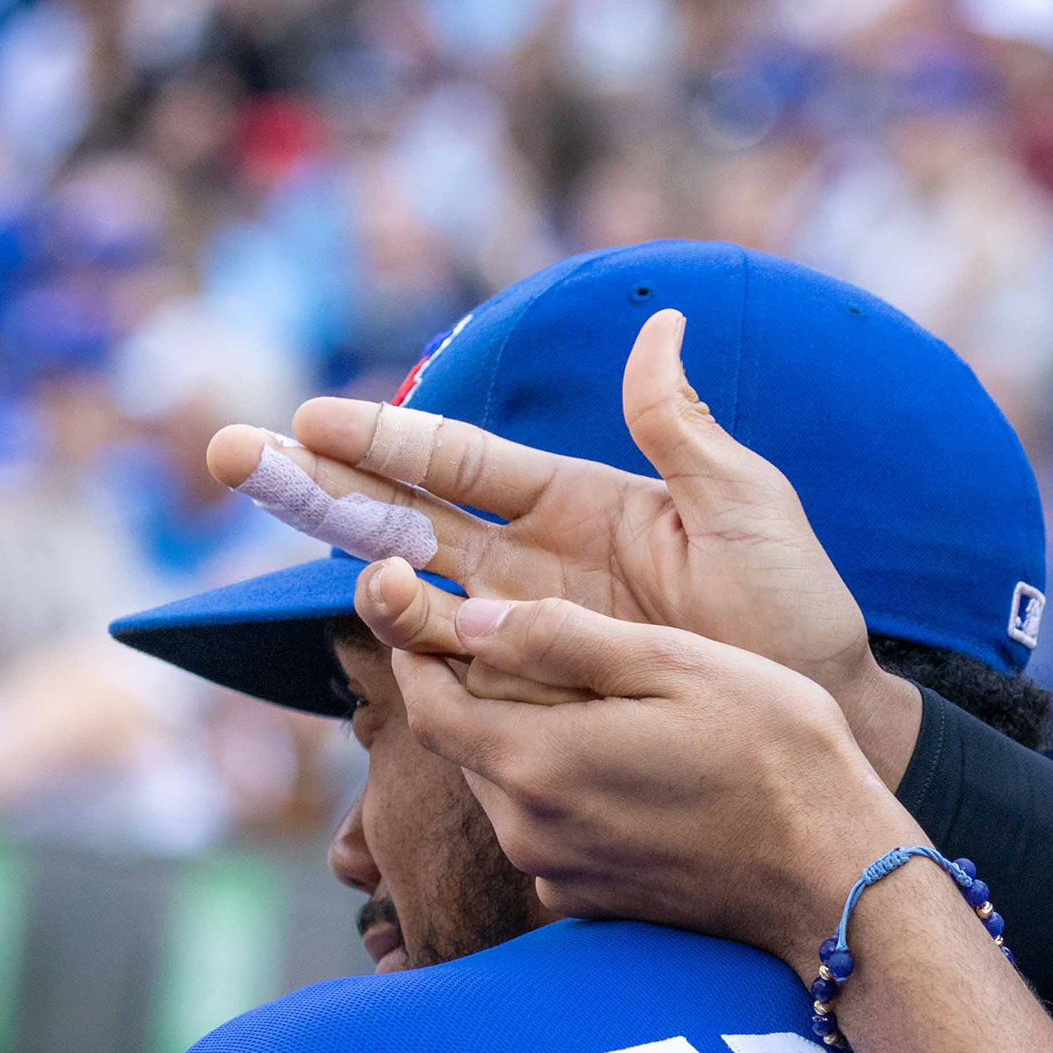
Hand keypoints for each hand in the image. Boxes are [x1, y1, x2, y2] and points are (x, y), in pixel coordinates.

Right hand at [212, 309, 925, 777]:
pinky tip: (361, 631)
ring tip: (310, 543)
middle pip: (403, 519)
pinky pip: (454, 678)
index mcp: (577, 505)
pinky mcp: (535, 705)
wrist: (825, 727)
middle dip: (317, 488)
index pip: (458, 461)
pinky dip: (405, 656)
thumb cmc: (797, 618)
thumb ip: (686, 428)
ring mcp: (527, 638)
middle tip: (227, 457)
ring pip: (414, 596)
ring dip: (353, 566)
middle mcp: (533, 568)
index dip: (386, 440)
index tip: (307, 419)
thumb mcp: (747, 509)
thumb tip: (659, 325)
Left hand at [359, 585, 918, 966]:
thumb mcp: (677, 665)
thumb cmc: (775, 756)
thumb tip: (474, 618)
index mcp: (539, 760)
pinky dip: (562, 791)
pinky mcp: (589, 902)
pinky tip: (625, 769)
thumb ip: (564, 640)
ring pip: (505, 787)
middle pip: (463, 745)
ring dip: (524, 741)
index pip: (427, 704)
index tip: (428, 611)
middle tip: (523, 644)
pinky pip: (546, 831)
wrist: (834, 877)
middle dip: (477, 692)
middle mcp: (530, 828)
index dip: (417, 652)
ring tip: (589, 704)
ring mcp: (558, 873)